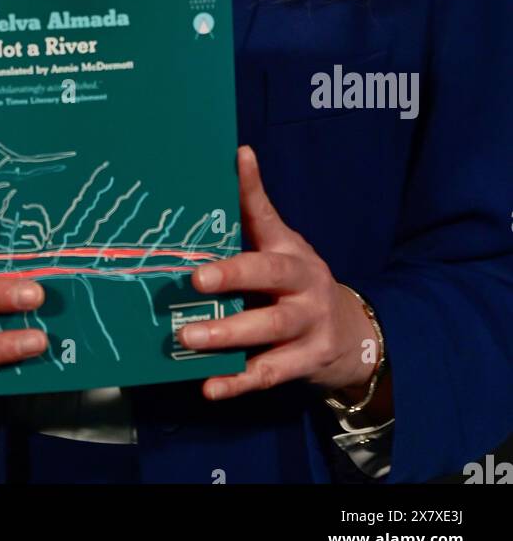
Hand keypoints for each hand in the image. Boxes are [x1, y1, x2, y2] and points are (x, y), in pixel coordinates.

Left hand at [179, 146, 381, 403]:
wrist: (352, 333)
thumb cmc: (296, 283)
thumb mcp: (281, 249)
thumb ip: (251, 215)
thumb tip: (235, 154)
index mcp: (289, 249)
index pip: (268, 213)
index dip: (252, 188)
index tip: (239, 160)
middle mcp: (302, 283)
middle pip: (269, 276)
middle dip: (232, 277)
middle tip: (195, 279)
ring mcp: (308, 324)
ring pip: (267, 329)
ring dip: (227, 334)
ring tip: (187, 337)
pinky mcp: (306, 362)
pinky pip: (269, 374)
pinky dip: (238, 382)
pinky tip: (209, 386)